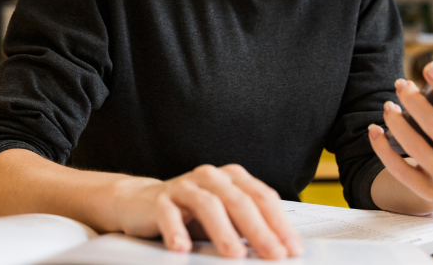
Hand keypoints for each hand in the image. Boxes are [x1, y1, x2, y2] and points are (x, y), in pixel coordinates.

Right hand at [109, 164, 303, 259]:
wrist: (140, 202)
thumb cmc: (190, 214)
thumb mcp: (224, 218)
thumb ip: (247, 228)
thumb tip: (279, 250)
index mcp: (233, 178)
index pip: (263, 198)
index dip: (280, 223)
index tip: (292, 249)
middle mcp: (211, 177)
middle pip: (240, 201)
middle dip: (260, 230)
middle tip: (274, 254)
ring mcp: (184, 185)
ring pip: (208, 204)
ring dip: (224, 232)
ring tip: (236, 256)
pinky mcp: (159, 199)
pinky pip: (168, 213)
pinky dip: (176, 231)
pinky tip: (182, 249)